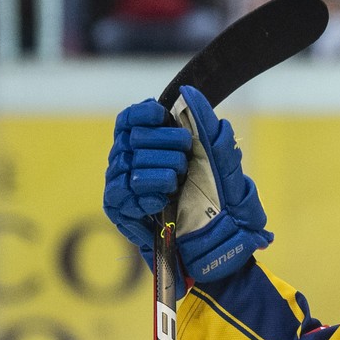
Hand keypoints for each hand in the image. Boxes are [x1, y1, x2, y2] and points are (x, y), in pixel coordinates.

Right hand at [101, 87, 273, 283]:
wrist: (216, 245)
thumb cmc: (217, 202)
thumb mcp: (221, 164)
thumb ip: (209, 130)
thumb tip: (191, 94)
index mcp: (148, 146)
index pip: (129, 120)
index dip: (142, 114)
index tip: (162, 115)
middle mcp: (128, 161)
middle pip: (132, 139)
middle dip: (163, 146)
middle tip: (183, 162)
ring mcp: (121, 185)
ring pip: (128, 165)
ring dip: (158, 171)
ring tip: (175, 182)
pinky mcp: (118, 210)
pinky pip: (123, 195)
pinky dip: (145, 194)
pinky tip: (162, 198)